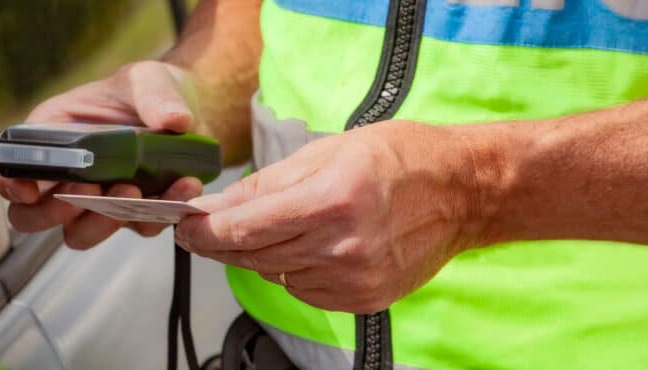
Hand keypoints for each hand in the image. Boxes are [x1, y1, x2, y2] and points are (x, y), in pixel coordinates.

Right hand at [0, 61, 204, 248]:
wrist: (192, 112)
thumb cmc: (151, 90)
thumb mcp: (148, 79)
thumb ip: (154, 94)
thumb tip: (173, 119)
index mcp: (50, 136)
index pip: (8, 167)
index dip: (7, 184)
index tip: (28, 191)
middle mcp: (66, 175)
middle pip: (32, 216)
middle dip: (52, 214)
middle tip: (86, 193)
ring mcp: (97, 200)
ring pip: (78, 233)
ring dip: (101, 222)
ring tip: (133, 190)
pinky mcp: (132, 214)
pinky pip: (135, 227)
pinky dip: (156, 214)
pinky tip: (180, 188)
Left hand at [175, 121, 491, 312]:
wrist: (463, 191)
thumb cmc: (402, 158)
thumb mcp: (328, 150)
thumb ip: (268, 184)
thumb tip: (220, 205)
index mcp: (331, 199)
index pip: (244, 228)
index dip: (204, 231)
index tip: (184, 226)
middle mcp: (342, 244)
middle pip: (253, 256)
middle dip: (221, 242)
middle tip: (203, 229)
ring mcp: (354, 277)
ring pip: (274, 274)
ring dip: (257, 255)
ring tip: (265, 228)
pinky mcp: (363, 298)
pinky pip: (303, 290)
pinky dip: (291, 270)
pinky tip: (304, 246)